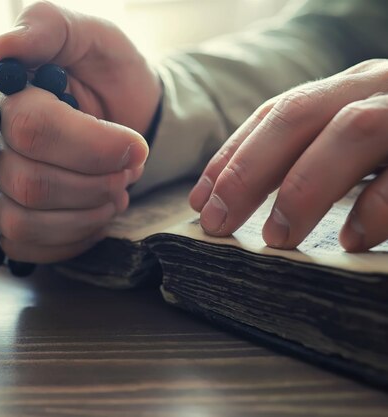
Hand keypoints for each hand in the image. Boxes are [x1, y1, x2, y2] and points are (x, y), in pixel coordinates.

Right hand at [0, 1, 159, 262]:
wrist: (130, 117)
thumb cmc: (110, 76)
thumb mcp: (92, 37)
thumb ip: (49, 28)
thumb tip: (2, 47)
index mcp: (7, 94)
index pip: (32, 129)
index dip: (91, 147)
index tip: (135, 147)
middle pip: (29, 183)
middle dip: (95, 183)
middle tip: (128, 171)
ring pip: (22, 221)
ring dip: (84, 215)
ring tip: (113, 194)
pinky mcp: (10, 219)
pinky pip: (23, 246)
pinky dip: (71, 239)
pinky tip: (94, 215)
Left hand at [189, 59, 387, 251]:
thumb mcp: (359, 131)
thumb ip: (317, 149)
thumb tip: (244, 196)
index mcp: (348, 87)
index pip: (276, 113)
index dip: (231, 155)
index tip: (198, 200)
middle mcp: (374, 87)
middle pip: (297, 116)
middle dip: (247, 171)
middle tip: (217, 222)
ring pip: (350, 131)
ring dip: (302, 189)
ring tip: (275, 238)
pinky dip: (373, 209)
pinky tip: (350, 240)